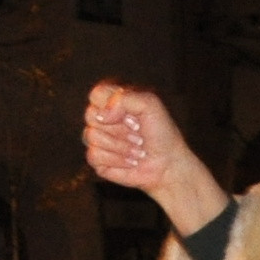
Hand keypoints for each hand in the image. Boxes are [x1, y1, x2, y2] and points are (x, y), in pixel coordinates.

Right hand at [82, 83, 230, 233]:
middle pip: (90, 115)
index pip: (96, 94)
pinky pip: (94, 156)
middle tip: (137, 132)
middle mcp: (103, 118)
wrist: (168, 164)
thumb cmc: (161, 133)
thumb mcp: (150, 105)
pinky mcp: (97, 159)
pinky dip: (117, 160)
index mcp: (114, 100)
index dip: (111, 105)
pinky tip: (131, 161)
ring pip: (91, 136)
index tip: (133, 115)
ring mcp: (98, 139)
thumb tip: (102, 116)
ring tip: (137, 148)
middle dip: (119, 127)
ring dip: (121, 145)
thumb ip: (124, 99)